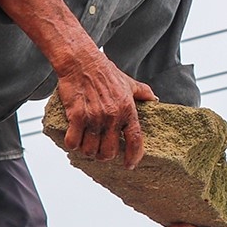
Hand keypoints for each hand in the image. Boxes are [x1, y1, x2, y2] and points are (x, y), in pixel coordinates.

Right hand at [56, 48, 156, 166]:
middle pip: (109, 152)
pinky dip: (72, 144)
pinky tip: (73, 137)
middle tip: (99, 150)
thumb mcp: (128, 82)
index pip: (135, 140)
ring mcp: (94, 118)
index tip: (130, 165)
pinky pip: (73, 142)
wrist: (81, 61)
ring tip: (85, 143)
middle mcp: (113, 116)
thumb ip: (142, 92)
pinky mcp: (77, 116)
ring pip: (90, 150)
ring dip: (86, 150)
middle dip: (103, 155)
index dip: (133, 156)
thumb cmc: (105, 72)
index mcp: (128, 110)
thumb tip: (155, 100)